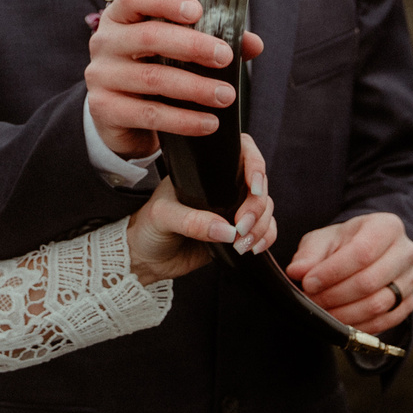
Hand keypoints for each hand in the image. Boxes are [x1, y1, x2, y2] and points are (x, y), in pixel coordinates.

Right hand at [86, 0, 265, 160]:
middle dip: (192, 46)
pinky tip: (209, 123)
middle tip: (225, 57)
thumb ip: (211, 41)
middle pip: (149, 37)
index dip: (165, 0)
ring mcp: (101, 76)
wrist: (120, 117)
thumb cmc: (153, 70)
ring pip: (152, 78)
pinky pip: (149, 114)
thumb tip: (253, 43)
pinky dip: (184, 120)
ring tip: (226, 96)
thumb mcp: (176, 52)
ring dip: (195, 87)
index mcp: (120, 17)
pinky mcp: (104, 109)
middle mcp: (105, 42)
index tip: (197, 11)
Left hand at [125, 152, 276, 284]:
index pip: (240, 154)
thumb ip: (191, 221)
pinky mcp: (236, 232)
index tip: (254, 187)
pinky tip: (254, 247)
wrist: (146, 258)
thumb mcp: (162, 217)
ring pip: (265, 208)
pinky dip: (266, 237)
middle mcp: (222, 188)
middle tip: (242, 226)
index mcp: (203, 173)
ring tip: (242, 243)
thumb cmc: (148, 228)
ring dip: (262, 225)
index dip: (255, 166)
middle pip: (259, 185)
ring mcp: (231, 209)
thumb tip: (226, 229)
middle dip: (257, 206)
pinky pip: (264, 230)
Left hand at [289, 211, 412, 333]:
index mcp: (387, 227)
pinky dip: (359, 326)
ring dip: (345, 314)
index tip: (308, 282)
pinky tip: (339, 323)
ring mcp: (410, 279)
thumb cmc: (341, 245)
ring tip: (322, 313)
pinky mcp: (408, 302)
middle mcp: (406, 252)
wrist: (364, 254)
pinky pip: (385, 321)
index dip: (332, 272)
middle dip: (335, 295)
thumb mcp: (322, 240)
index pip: (362, 252)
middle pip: (370, 281)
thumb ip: (309, 255)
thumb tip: (296, 271)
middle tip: (312, 300)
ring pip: (379, 304)